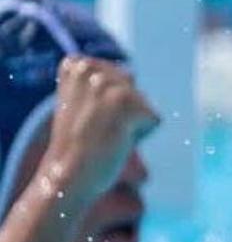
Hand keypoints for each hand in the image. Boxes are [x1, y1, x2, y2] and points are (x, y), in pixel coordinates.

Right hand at [42, 56, 159, 200]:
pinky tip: (115, 141)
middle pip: (134, 89)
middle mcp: (90, 69)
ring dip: (133, 125)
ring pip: (145, 105)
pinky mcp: (126, 101)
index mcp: (76, 65)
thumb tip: (130, 72)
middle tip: (98, 130)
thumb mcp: (83, 106)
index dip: (110, 106)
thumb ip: (102, 86)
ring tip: (106, 135)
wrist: (67, 176)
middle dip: (125, 113)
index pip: (120, 78)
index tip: (88, 120)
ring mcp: (107, 83)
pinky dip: (141, 136)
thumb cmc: (77, 147)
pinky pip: (155, 119)